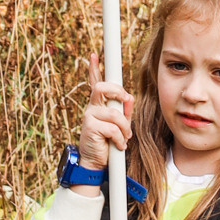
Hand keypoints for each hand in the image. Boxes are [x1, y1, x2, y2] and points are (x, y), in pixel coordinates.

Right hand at [76, 55, 132, 170]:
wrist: (96, 163)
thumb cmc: (108, 142)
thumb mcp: (120, 125)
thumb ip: (124, 111)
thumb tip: (129, 97)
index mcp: (99, 104)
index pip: (95, 82)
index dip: (94, 68)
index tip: (94, 55)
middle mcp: (92, 107)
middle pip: (102, 88)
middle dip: (118, 91)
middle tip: (126, 101)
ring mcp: (89, 116)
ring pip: (114, 113)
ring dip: (124, 127)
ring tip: (124, 137)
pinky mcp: (90, 127)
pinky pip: (112, 128)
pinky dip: (120, 138)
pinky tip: (118, 144)